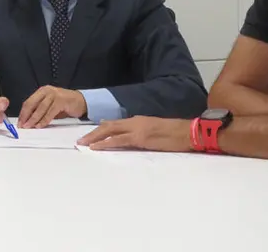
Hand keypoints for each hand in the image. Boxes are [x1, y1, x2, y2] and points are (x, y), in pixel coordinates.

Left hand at [18, 86, 85, 128]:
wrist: (81, 101)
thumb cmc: (65, 104)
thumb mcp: (50, 106)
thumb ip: (40, 111)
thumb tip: (28, 121)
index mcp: (42, 91)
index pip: (28, 102)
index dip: (23, 113)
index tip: (20, 122)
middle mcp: (47, 91)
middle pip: (32, 104)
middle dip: (26, 116)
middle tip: (22, 125)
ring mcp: (54, 94)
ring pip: (40, 108)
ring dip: (34, 119)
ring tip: (29, 126)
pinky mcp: (61, 100)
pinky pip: (50, 112)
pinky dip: (44, 120)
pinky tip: (40, 125)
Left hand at [76, 117, 192, 151]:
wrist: (187, 132)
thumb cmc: (174, 134)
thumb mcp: (153, 131)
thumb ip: (139, 133)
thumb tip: (126, 138)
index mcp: (137, 120)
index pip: (113, 124)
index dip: (100, 129)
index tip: (89, 135)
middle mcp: (134, 122)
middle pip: (107, 126)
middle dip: (92, 133)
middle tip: (80, 141)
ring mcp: (136, 129)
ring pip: (109, 131)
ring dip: (94, 138)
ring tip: (83, 144)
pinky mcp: (140, 138)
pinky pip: (118, 140)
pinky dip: (105, 143)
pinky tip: (96, 147)